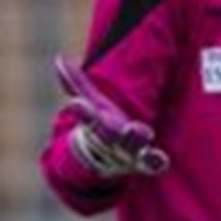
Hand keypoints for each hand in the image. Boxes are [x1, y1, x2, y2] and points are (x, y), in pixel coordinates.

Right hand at [53, 56, 167, 176]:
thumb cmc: (100, 124)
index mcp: (96, 123)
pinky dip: (156, 161)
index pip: (86, 116)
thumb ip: (75, 84)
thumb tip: (59, 58)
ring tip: (137, 128)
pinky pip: (151, 162)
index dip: (81, 110)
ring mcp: (127, 151)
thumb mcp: (91, 102)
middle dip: (106, 127)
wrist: (107, 161)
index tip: (75, 104)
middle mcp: (110, 138)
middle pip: (106, 133)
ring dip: (134, 138)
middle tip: (109, 120)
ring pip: (130, 146)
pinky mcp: (145, 161)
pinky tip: (160, 157)